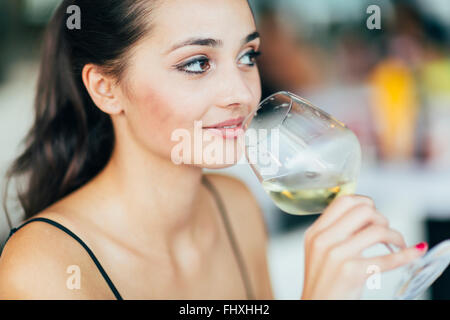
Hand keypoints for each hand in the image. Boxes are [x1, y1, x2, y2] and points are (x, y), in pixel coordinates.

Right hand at [300, 195, 427, 299]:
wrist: (317, 307)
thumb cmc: (322, 283)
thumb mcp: (319, 252)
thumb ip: (337, 232)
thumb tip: (368, 217)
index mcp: (315, 232)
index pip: (343, 200)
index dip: (365, 202)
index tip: (373, 215)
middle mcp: (323, 240)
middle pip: (363, 210)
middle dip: (382, 219)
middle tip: (385, 233)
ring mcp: (336, 255)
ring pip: (377, 230)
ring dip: (395, 236)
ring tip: (396, 245)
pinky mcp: (351, 272)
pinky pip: (387, 259)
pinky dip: (406, 255)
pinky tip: (412, 253)